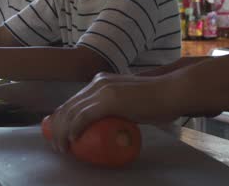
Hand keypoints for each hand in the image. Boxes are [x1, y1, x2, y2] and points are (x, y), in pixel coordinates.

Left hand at [49, 72, 183, 152]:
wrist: (171, 92)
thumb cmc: (156, 100)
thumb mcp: (128, 101)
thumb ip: (115, 107)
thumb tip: (108, 123)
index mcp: (100, 81)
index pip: (74, 101)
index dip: (62, 118)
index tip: (60, 134)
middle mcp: (97, 82)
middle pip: (68, 106)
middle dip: (57, 127)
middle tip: (57, 145)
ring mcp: (101, 89)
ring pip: (71, 112)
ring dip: (62, 132)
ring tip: (63, 147)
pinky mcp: (108, 100)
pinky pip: (83, 117)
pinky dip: (74, 130)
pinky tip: (72, 139)